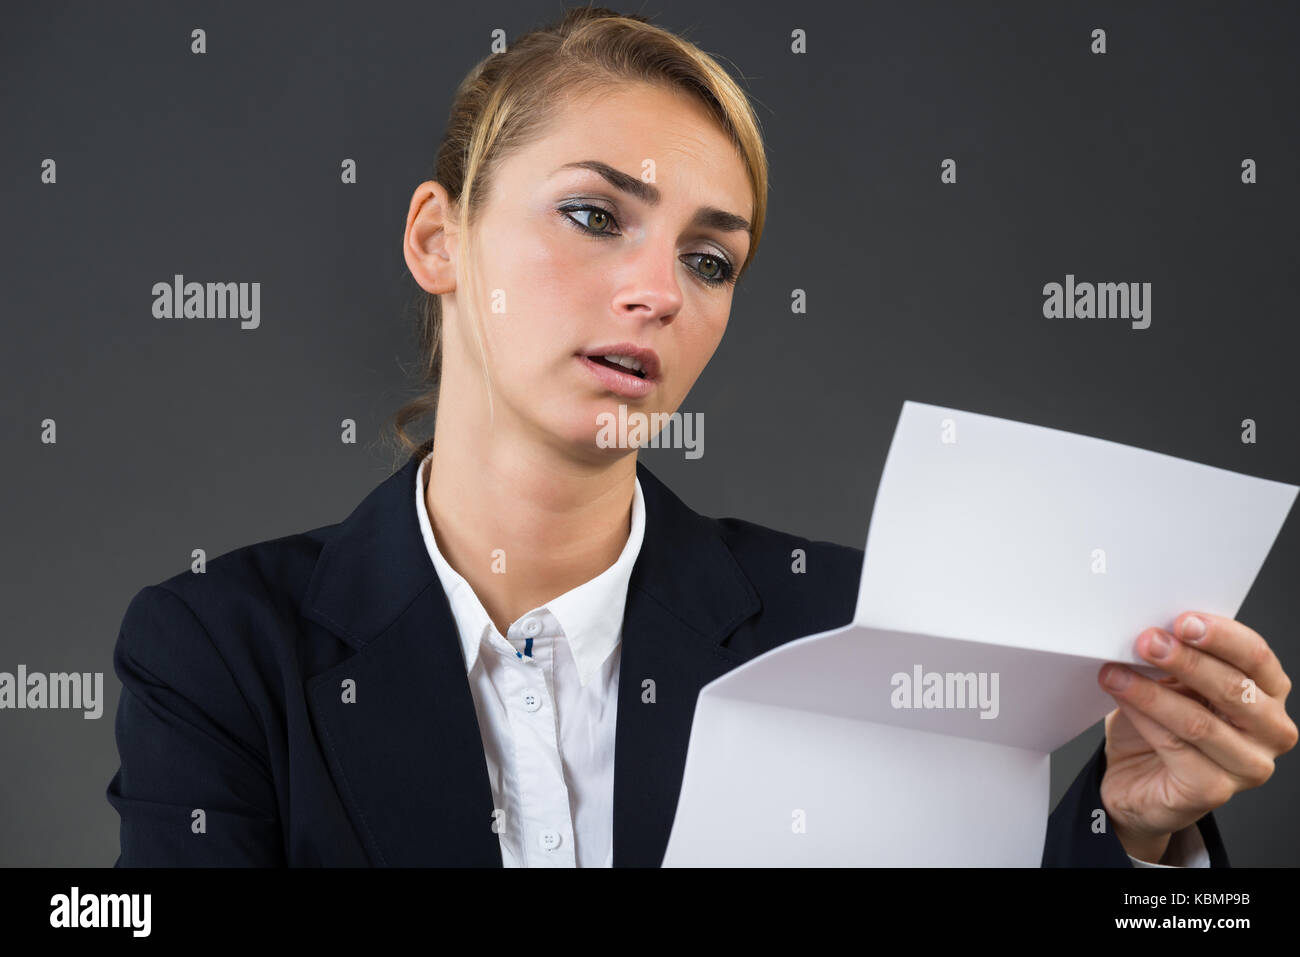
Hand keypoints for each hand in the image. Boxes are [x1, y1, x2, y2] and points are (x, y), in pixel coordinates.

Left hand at [1097, 612, 1296, 862]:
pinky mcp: (1213, 791)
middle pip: (1234, 689)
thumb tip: (1155, 630)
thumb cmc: (1162, 727)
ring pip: (1199, 721)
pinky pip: (1175, 747)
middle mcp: (1270, 732)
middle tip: (1147, 641)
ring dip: (1152, 692)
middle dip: (1186, 661)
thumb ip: (1179, 661)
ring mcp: (1248, 766)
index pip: (1257, 658)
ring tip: (1116, 671)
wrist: (1137, 780)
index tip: (1182, 620)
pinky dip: (1143, 718)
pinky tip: (1121, 698)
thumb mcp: (1174, 684)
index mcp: (1268, 694)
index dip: (1222, 636)